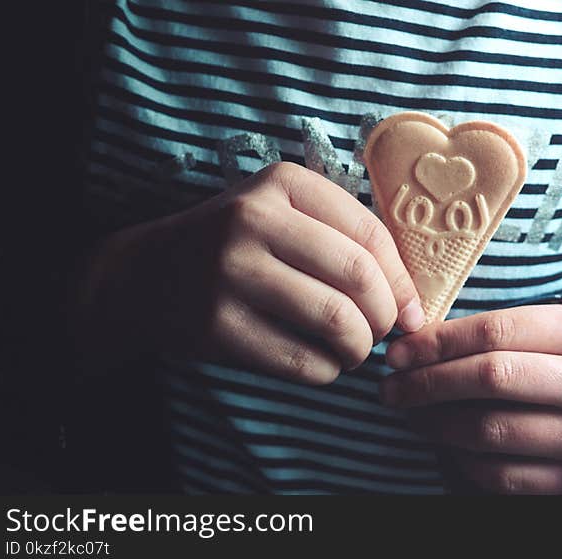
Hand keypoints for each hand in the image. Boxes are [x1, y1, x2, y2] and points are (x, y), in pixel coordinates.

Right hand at [71, 162, 423, 381]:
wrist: (147, 274)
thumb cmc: (238, 245)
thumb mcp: (285, 215)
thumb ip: (346, 239)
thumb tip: (413, 303)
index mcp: (283, 183)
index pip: (371, 235)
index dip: (402, 281)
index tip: (411, 311)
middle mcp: (254, 220)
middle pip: (358, 277)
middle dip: (385, 316)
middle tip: (382, 332)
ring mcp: (230, 273)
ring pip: (336, 321)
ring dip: (360, 347)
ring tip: (354, 350)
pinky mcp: (216, 326)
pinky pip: (302, 361)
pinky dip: (328, 371)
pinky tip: (323, 364)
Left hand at [380, 305, 561, 493]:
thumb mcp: (553, 329)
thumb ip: (497, 331)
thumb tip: (416, 345)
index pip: (496, 332)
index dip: (437, 342)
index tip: (398, 352)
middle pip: (490, 378)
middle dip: (427, 383)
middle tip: (391, 388)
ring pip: (488, 430)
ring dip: (435, 423)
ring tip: (412, 415)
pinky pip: (500, 474)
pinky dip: (462, 461)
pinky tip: (448, 445)